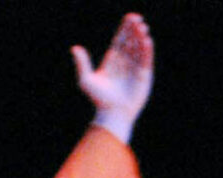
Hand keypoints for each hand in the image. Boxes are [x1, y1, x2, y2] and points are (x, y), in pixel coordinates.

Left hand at [75, 14, 153, 142]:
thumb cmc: (99, 99)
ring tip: (143, 28)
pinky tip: (147, 41)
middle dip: (135, 30)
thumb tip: (75, 48)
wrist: (112, 114)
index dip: (125, 29)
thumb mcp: (86, 80)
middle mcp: (125, 62)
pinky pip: (146, 60)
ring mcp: (135, 69)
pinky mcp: (144, 76)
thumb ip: (82, 63)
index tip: (130, 18)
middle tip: (138, 19)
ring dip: (142, 38)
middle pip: (131, 41)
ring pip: (140, 49)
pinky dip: (147, 50)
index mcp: (113, 60)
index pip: (120, 40)